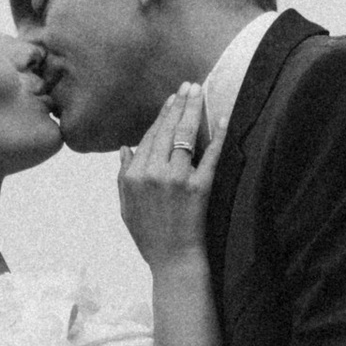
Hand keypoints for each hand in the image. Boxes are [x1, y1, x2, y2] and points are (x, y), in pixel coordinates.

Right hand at [117, 81, 220, 267]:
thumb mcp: (126, 206)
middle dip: (179, 103)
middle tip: (189, 85)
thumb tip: (125, 148)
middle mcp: (152, 173)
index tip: (172, 99)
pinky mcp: (199, 188)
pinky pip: (210, 156)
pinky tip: (223, 118)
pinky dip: (218, 136)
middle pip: (167, 130)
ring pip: (185, 136)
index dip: (162, 115)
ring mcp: (176, 179)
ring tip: (199, 92)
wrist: (173, 260)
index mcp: (133, 176)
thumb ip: (123, 175)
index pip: (149, 136)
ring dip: (193, 109)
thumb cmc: (149, 236)